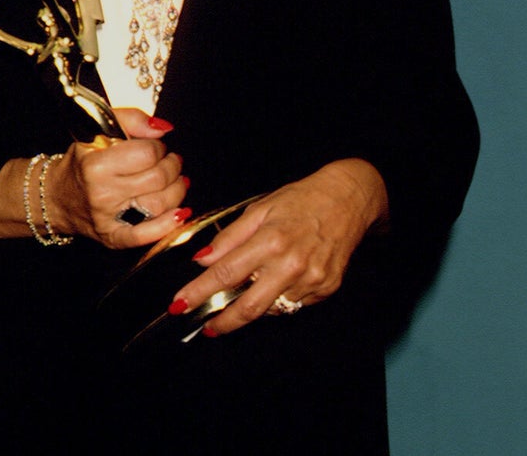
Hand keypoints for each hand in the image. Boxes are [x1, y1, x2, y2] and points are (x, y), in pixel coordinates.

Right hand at [45, 108, 190, 248]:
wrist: (56, 197)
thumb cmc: (80, 162)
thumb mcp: (98, 130)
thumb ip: (131, 119)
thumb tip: (162, 128)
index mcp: (96, 163)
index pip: (147, 153)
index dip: (159, 147)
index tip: (156, 147)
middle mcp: (101, 192)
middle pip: (157, 178)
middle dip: (172, 166)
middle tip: (171, 161)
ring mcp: (107, 217)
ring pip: (158, 204)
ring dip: (177, 191)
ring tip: (176, 181)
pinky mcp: (112, 237)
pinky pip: (144, 236)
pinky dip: (166, 225)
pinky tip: (179, 214)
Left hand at [169, 159, 387, 334]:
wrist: (347, 200)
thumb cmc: (301, 200)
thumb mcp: (261, 208)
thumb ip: (230, 236)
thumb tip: (202, 259)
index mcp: (271, 239)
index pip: (226, 273)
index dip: (200, 291)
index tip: (180, 303)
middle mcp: (291, 264)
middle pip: (248, 306)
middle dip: (222, 321)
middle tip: (204, 326)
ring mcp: (311, 281)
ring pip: (271, 308)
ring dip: (251, 307)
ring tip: (240, 300)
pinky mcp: (326, 290)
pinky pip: (293, 304)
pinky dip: (278, 298)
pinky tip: (278, 281)